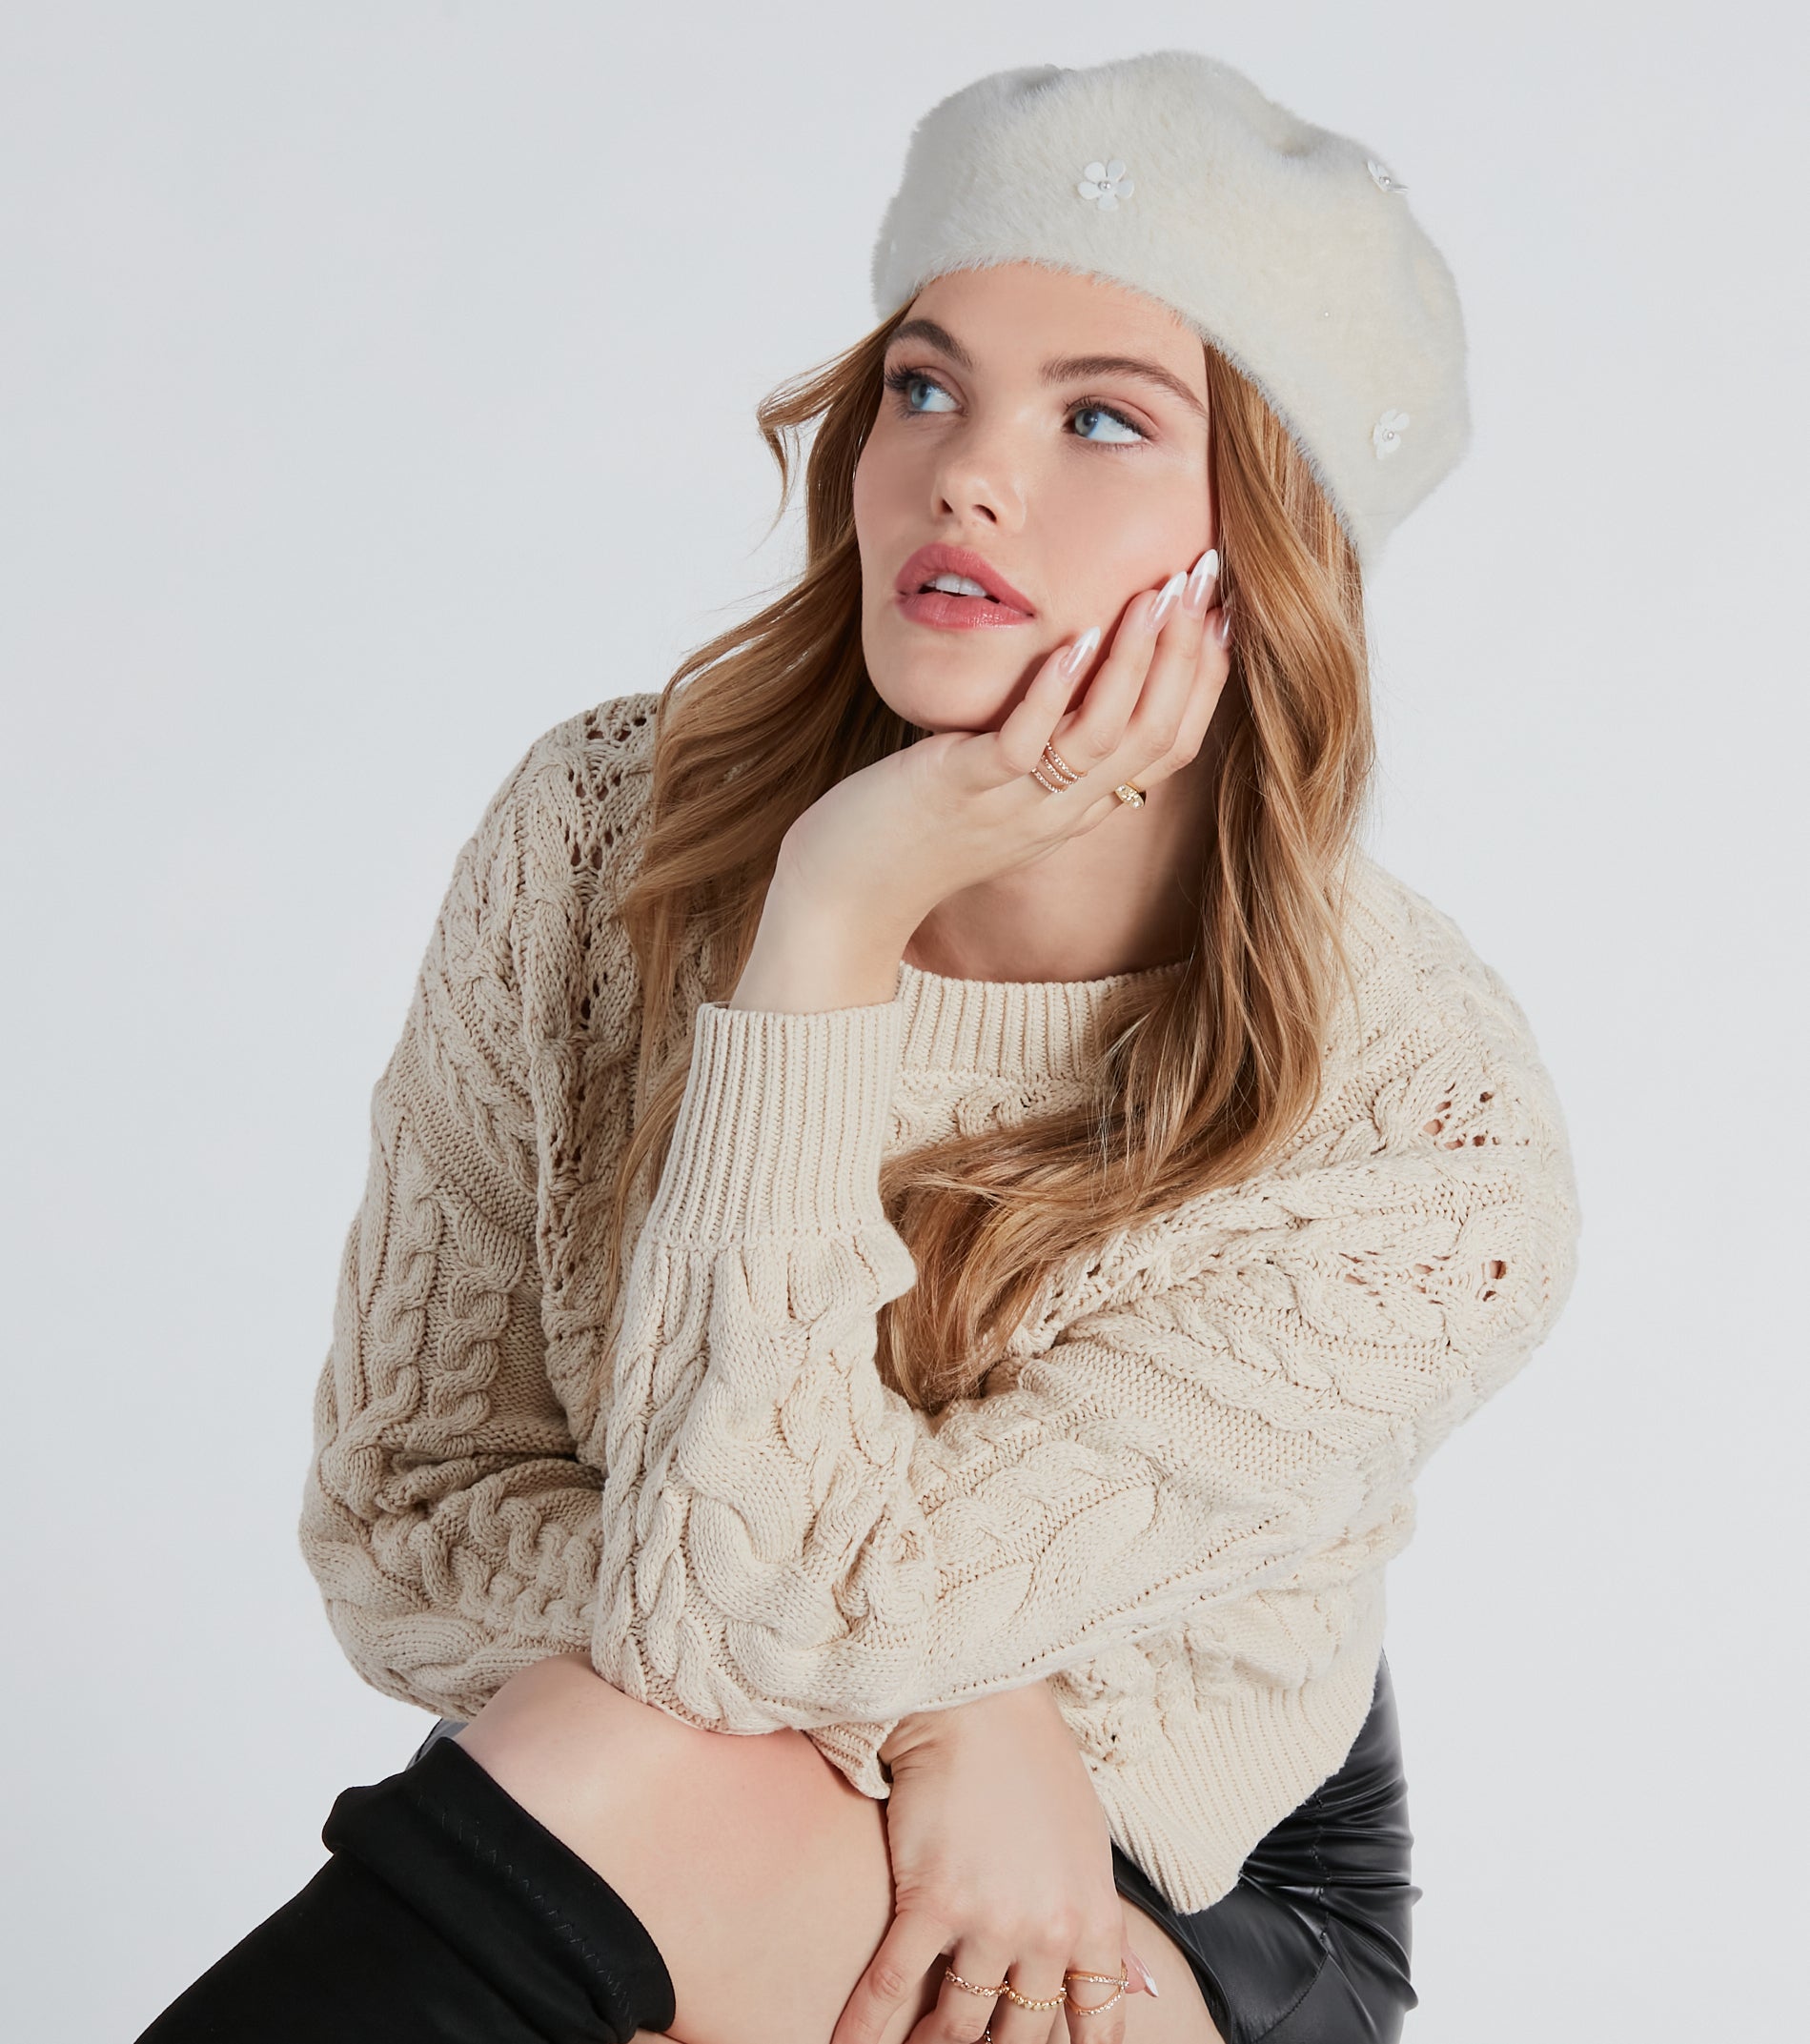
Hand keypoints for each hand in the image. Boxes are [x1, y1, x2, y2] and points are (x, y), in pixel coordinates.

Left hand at [774, 549, 1230, 947]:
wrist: (846, 894)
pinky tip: (1073, 640)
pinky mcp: (962, 793)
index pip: (1170, 746)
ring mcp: (1014, 805)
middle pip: (1153, 734)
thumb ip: (1043, 744)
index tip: (1222, 609)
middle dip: (1187, 651)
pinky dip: (1053, 693)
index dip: (1204, 678)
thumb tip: (1075, 678)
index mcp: (1076, 809)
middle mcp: (1059, 812)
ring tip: (1155, 594)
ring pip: (1102, 737)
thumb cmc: (913, 826)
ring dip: (1136, 661)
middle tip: (1205, 576)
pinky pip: (1023, 746)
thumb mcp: (997, 786)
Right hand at [830, 1683, 1155, 2043]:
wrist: (981, 1706)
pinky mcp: (934, 1900)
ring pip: (961, 2022)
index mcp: (1092, 1917)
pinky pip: (895, 1984)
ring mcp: (991, 1920)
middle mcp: (1048, 1931)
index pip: (1097, 2018)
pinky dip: (868, 2025)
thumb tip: (1131, 1985)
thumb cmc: (1033, 1767)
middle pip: (1022, 2032)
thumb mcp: (1087, 1846)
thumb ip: (1099, 1920)